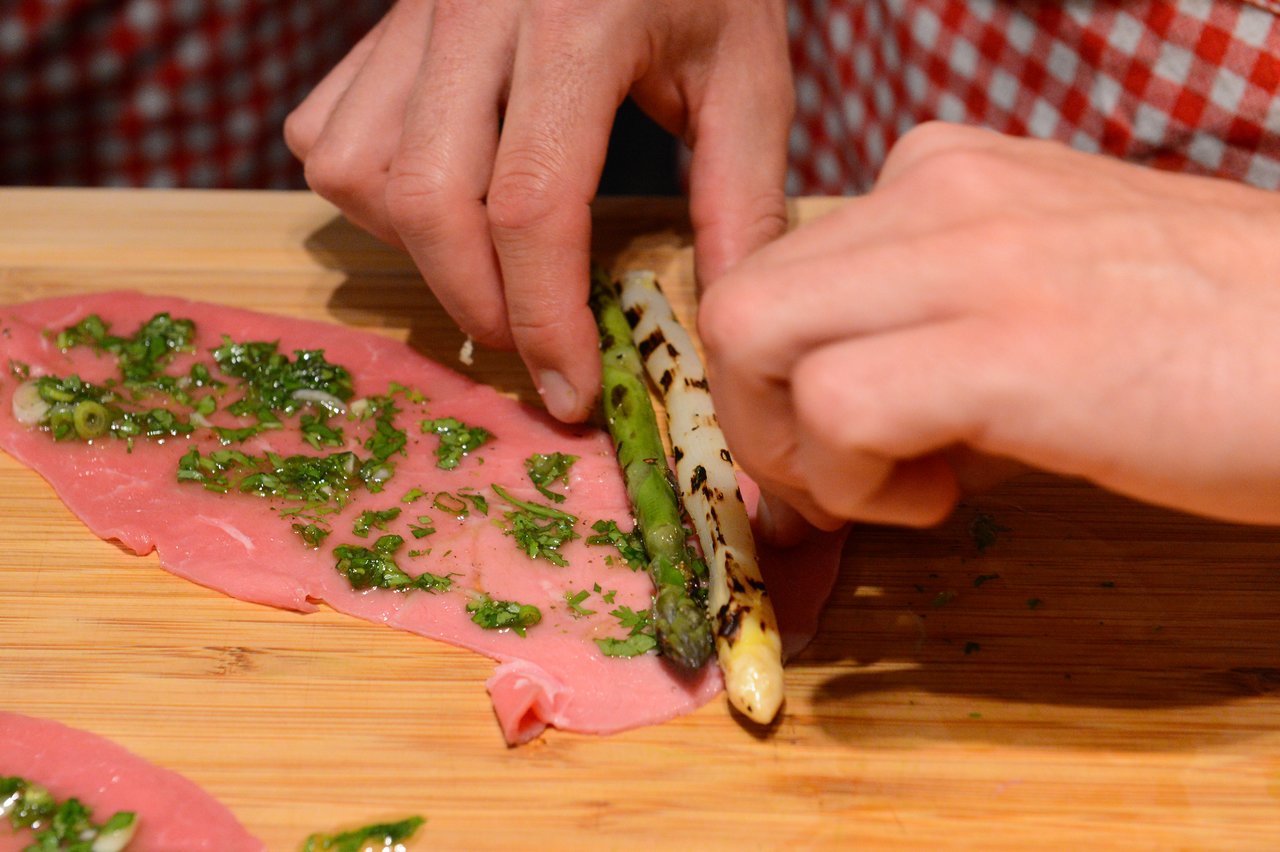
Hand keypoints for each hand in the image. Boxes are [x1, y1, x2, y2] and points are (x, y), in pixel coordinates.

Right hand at [284, 0, 791, 421]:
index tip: (570, 390)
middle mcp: (474, 10)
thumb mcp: (747, 75)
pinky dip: (370, 196)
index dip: (545, 319)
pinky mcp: (380, 19)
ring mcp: (414, 11)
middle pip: (428, 200)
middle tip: (534, 343)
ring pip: (358, 171)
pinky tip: (442, 200)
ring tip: (489, 266)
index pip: (533, 204)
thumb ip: (741, 198)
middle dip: (476, 304)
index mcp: (577, 21)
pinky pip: (327, 134)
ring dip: (417, 251)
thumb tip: (718, 324)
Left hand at [700, 122, 1279, 527]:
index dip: (772, 380)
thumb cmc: (1207, 339)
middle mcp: (937, 191)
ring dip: (795, 446)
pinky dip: (857, 480)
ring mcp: (969, 255)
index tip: (825, 448)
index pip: (776, 271)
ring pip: (750, 334)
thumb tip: (839, 432)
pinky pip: (837, 405)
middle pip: (737, 300)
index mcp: (943, 176)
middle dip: (756, 415)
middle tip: (837, 478)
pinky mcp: (1007, 342)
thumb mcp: (1042, 300)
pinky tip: (946, 495)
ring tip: (898, 486)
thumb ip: (932, 339)